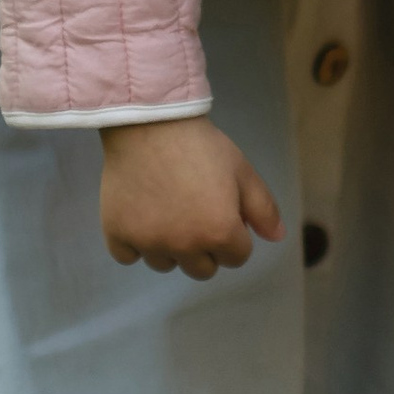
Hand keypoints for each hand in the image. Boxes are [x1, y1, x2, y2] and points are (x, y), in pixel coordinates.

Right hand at [97, 117, 283, 276]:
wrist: (150, 123)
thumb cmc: (201, 146)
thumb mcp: (242, 171)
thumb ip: (263, 209)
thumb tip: (276, 238)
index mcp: (219, 232)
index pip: (237, 258)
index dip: (235, 235)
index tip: (224, 212)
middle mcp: (183, 246)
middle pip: (202, 270)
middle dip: (205, 248)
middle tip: (195, 214)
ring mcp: (148, 242)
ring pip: (165, 264)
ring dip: (170, 247)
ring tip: (167, 212)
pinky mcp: (117, 234)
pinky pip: (127, 256)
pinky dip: (134, 243)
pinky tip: (140, 217)